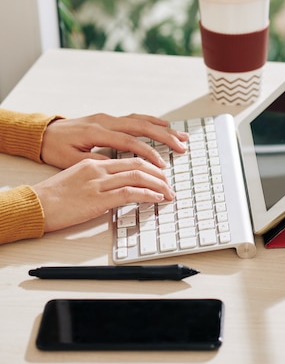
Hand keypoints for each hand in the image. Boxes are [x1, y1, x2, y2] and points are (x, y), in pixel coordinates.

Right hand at [34, 156, 175, 232]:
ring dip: (158, 184)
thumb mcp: (77, 179)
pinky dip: (147, 195)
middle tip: (170, 182)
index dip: (150, 164)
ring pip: (137, 176)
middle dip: (159, 173)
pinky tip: (156, 198)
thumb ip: (96, 177)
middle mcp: (98, 169)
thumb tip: (115, 184)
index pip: (129, 158)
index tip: (160, 172)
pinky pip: (129, 193)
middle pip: (138, 164)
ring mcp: (99, 183)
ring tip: (168, 192)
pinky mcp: (98, 199)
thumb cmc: (53, 196)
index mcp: (94, 162)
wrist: (36, 205)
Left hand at [40, 113, 187, 169]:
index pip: (129, 142)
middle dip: (164, 137)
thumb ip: (96, 162)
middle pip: (141, 127)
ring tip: (181, 136)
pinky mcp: (108, 118)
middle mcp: (105, 120)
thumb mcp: (71, 160)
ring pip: (141, 120)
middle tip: (182, 147)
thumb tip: (118, 167)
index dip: (148, 152)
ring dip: (162, 128)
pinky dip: (151, 122)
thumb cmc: (55, 148)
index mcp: (97, 131)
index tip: (162, 164)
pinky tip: (163, 126)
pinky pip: (134, 118)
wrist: (43, 132)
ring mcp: (108, 117)